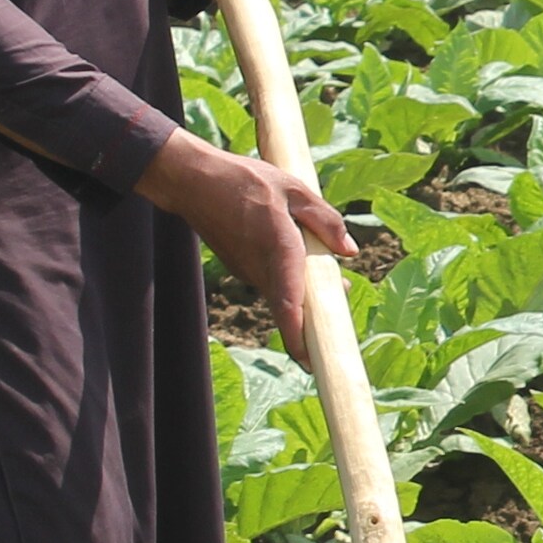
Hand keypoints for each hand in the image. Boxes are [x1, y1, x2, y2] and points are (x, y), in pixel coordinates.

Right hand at [134, 128, 356, 349]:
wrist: (191, 181)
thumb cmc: (244, 180)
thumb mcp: (294, 189)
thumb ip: (325, 220)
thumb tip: (350, 252)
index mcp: (279, 249)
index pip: (288, 305)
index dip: (299, 337)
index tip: (312, 363)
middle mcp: (260, 269)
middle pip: (291, 307)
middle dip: (316, 317)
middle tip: (345, 314)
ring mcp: (247, 271)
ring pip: (283, 294)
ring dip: (307, 295)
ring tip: (340, 284)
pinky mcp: (240, 266)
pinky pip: (271, 281)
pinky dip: (291, 281)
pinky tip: (305, 261)